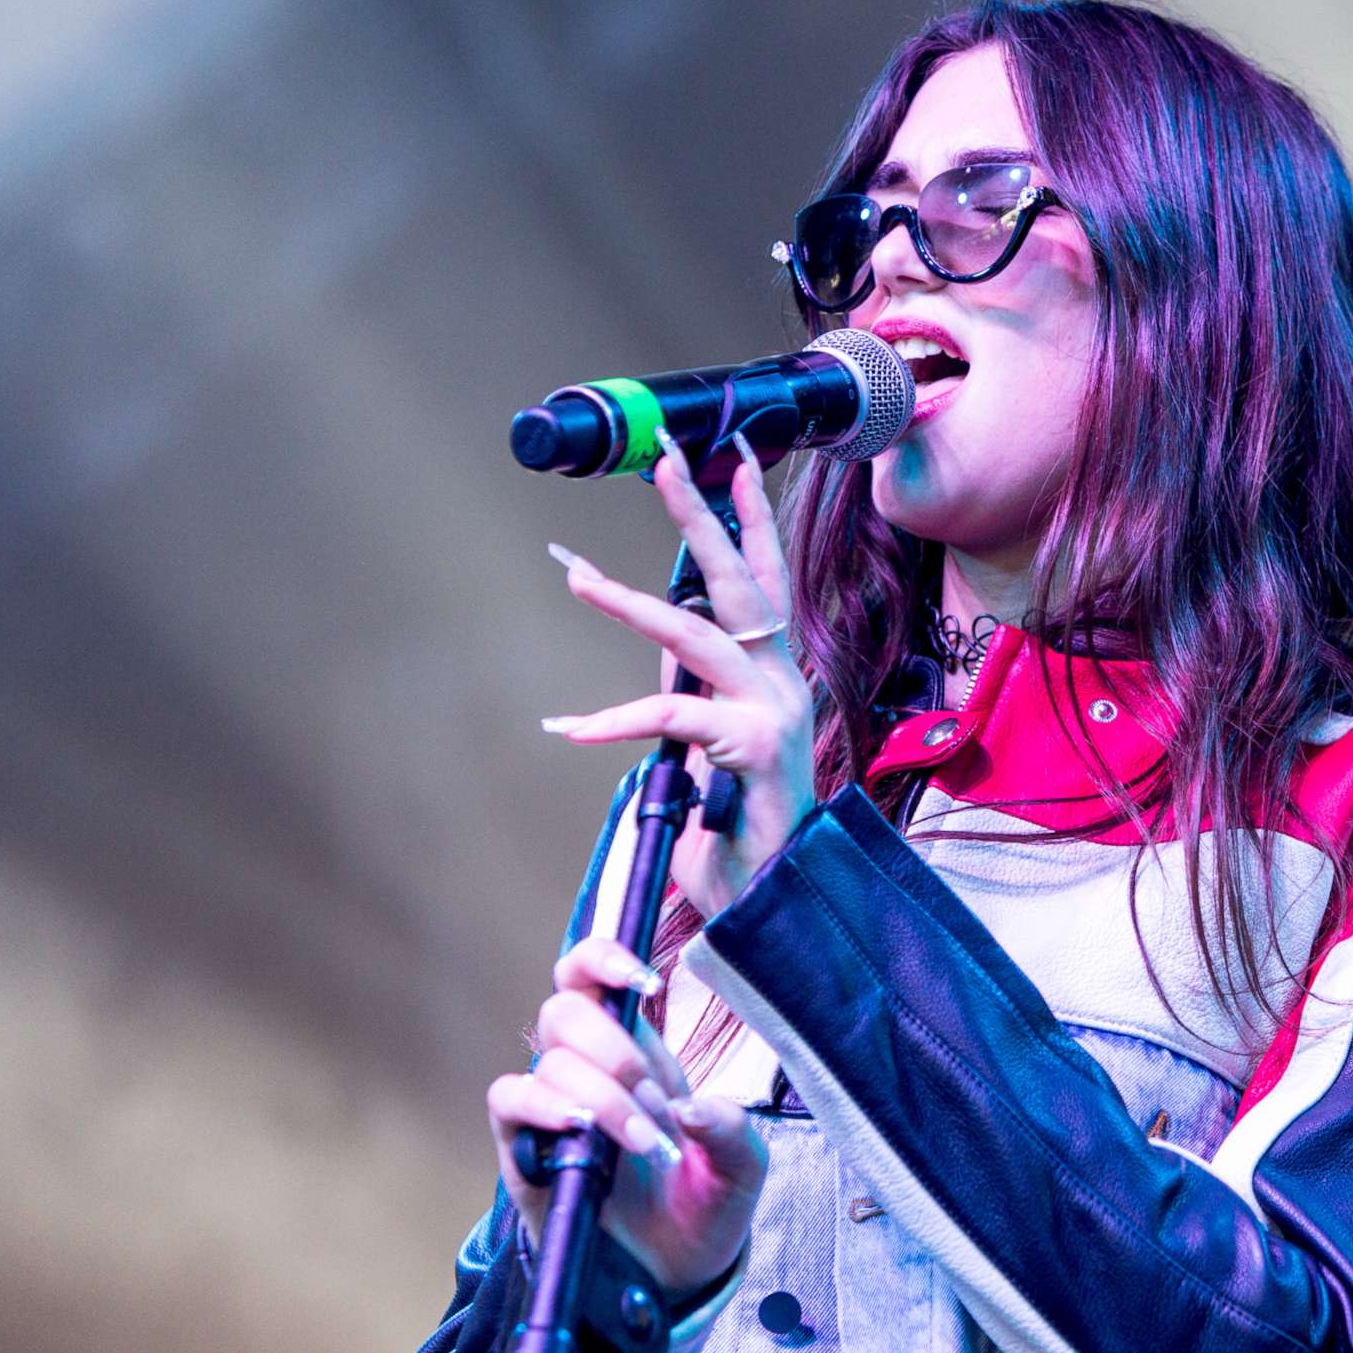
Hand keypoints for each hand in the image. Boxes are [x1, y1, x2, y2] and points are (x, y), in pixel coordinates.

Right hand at [485, 937, 766, 1297]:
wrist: (673, 1283)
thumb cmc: (702, 1211)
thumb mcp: (741, 1171)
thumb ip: (732, 1132)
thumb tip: (693, 1109)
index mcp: (638, 1054)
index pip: (593, 975)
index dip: (605, 957)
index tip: (648, 983)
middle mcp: (588, 1072)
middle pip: (565, 1008)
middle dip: (616, 1048)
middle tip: (656, 1103)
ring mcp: (551, 1111)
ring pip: (547, 1060)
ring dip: (600, 1094)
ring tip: (641, 1142)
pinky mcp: (523, 1154)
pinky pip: (508, 1101)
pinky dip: (542, 1106)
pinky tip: (579, 1130)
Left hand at [542, 433, 816, 916]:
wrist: (768, 894)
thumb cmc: (737, 823)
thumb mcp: (707, 739)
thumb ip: (687, 683)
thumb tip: (655, 627)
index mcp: (774, 672)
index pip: (766, 578)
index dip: (750, 517)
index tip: (731, 457)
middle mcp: (782, 681)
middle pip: (743, 583)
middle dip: (703, 518)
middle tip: (670, 460)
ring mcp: (774, 713)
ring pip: (699, 638)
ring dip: (632, 604)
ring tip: (579, 578)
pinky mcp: (752, 751)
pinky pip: (673, 718)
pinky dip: (615, 719)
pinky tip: (570, 725)